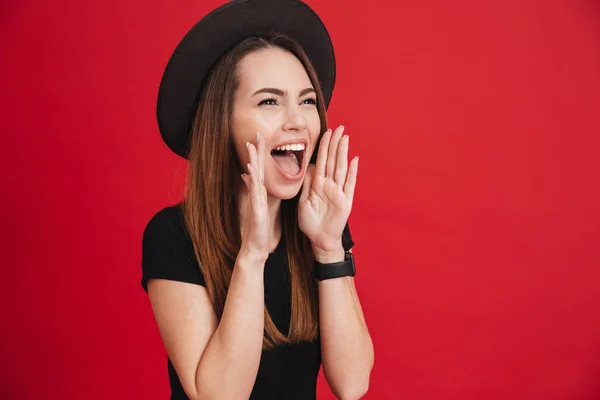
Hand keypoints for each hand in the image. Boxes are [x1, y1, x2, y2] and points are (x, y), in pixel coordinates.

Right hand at [239, 133, 268, 263]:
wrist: (255, 247)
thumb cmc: (257, 228)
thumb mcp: (258, 205)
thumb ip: (252, 189)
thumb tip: (246, 175)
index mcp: (259, 192)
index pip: (261, 169)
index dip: (260, 153)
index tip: (261, 137)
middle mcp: (256, 193)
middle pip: (257, 168)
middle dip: (256, 151)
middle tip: (256, 134)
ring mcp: (255, 200)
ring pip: (254, 176)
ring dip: (253, 160)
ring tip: (251, 145)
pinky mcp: (256, 208)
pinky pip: (254, 191)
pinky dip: (252, 179)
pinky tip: (251, 169)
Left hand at [298, 125, 358, 252]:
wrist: (319, 240)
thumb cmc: (310, 222)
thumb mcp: (303, 202)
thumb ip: (306, 184)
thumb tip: (308, 166)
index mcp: (318, 184)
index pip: (322, 161)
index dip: (324, 147)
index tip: (327, 132)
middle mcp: (330, 185)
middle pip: (333, 160)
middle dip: (336, 144)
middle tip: (340, 127)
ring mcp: (339, 192)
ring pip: (341, 168)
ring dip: (343, 153)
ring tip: (346, 138)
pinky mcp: (345, 201)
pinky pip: (349, 184)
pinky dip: (353, 172)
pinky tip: (355, 160)